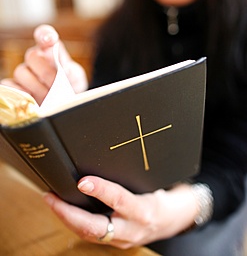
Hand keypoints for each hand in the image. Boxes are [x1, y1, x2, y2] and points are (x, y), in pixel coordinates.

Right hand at [1, 24, 87, 104]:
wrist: (65, 100)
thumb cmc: (69, 84)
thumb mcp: (76, 77)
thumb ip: (72, 72)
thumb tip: (66, 71)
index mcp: (50, 49)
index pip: (44, 34)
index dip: (45, 34)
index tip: (50, 40)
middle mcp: (35, 57)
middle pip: (32, 56)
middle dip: (45, 72)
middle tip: (55, 84)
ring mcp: (23, 71)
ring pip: (21, 71)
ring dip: (36, 86)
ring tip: (48, 96)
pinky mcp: (15, 86)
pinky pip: (9, 85)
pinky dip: (20, 92)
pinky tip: (32, 99)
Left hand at [44, 177, 197, 248]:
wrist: (172, 220)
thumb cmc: (160, 197)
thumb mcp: (152, 182)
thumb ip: (130, 176)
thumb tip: (103, 156)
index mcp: (144, 210)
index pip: (120, 200)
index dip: (101, 191)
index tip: (82, 182)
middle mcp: (132, 229)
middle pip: (95, 228)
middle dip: (68, 215)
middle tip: (51, 197)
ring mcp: (123, 239)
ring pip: (89, 234)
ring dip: (67, 218)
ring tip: (51, 200)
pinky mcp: (116, 242)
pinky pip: (92, 235)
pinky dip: (75, 223)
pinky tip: (65, 211)